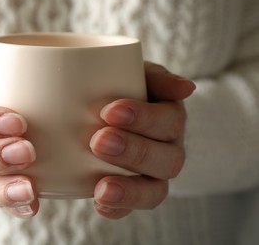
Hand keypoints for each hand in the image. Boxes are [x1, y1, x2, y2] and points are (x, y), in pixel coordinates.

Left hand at [91, 62, 195, 218]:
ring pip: (155, 190)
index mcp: (169, 118)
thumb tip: (187, 88)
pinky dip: (119, 209)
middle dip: (133, 151)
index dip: (144, 119)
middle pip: (165, 158)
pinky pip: (133, 208)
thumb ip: (158, 77)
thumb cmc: (124, 90)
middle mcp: (168, 150)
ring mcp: (154, 175)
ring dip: (129, 189)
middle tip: (98, 141)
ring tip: (101, 188)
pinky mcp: (136, 193)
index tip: (110, 110)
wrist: (110, 113)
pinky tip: (100, 204)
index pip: (168, 121)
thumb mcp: (138, 75)